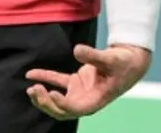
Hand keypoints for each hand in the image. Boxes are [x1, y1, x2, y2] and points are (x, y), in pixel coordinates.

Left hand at [26, 43, 151, 119]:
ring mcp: (80, 91)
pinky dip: (44, 78)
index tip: (51, 93)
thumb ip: (93, 55)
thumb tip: (77, 50)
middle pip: (63, 111)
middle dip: (47, 105)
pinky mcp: (76, 81)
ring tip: (30, 89)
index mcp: (96, 100)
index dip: (63, 105)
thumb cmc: (123, 62)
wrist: (130, 60)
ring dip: (43, 98)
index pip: (76, 109)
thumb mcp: (111, 59)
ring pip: (58, 101)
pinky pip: (57, 81)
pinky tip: (30, 74)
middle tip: (34, 91)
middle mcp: (86, 99)